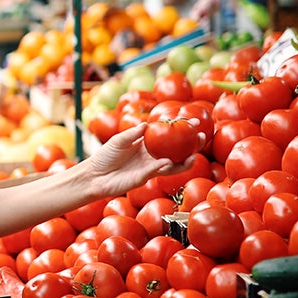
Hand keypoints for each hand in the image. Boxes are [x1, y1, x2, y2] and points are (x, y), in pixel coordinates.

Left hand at [82, 121, 204, 198]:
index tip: (193, 120)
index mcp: (146, 142)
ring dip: (185, 160)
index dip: (180, 128)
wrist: (95, 176)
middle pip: (177, 149)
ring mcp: (151, 167)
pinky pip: (159, 171)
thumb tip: (147, 125)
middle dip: (192, 144)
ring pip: (174, 164)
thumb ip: (132, 133)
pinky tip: (168, 161)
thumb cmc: (104, 156)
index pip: (167, 133)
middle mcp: (152, 154)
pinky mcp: (146, 177)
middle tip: (202, 136)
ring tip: (194, 155)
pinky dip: (164, 166)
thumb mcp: (118, 140)